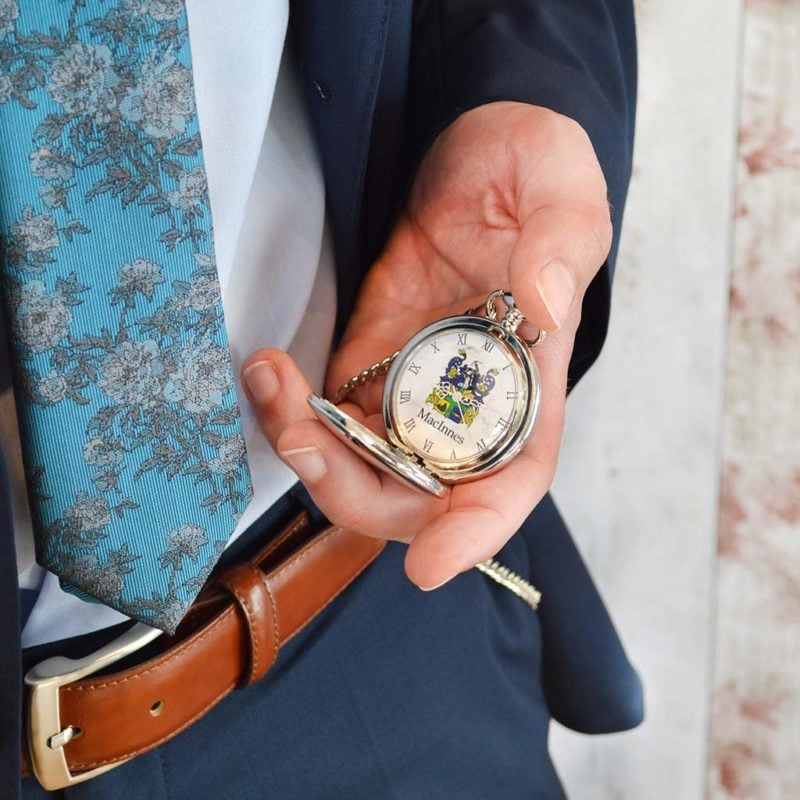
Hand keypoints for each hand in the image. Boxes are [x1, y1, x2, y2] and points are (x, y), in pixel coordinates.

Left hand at [241, 102, 611, 589]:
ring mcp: (410, 387)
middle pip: (415, 495)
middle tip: (305, 440)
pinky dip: (289, 406)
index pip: (511, 481)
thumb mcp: (563, 193)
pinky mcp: (366, 358)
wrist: (477, 152)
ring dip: (307, 447)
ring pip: (359, 463)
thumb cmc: (536, 173)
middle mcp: (466, 407)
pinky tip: (265, 367)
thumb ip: (559, 246)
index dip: (475, 531)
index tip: (429, 565)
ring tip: (270, 381)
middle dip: (354, 491)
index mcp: (527, 388)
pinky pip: (326, 411)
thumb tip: (544, 303)